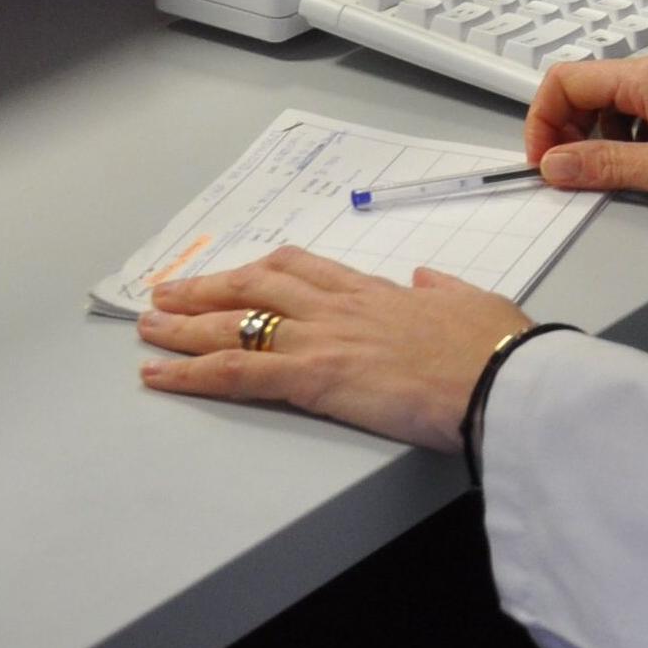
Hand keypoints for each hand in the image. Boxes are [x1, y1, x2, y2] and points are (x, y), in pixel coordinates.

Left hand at [137, 246, 531, 448]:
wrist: (500, 377)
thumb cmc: (496, 348)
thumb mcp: (473, 302)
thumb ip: (441, 290)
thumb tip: (426, 280)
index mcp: (377, 292)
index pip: (303, 270)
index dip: (259, 270)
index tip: (234, 273)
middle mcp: (339, 306)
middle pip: (256, 285)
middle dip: (208, 288)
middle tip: (168, 292)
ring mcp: (322, 337)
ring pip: (235, 322)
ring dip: (183, 325)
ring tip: (147, 327)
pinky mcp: (314, 376)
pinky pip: (237, 373)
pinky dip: (190, 373)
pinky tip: (159, 376)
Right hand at [524, 56, 647, 251]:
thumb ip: (607, 166)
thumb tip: (557, 163)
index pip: (568, 79)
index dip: (544, 120)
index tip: (543, 162)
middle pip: (588, 92)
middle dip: (567, 133)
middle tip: (568, 178)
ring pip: (615, 109)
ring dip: (599, 143)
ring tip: (611, 181)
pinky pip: (644, 122)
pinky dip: (630, 147)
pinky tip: (645, 176)